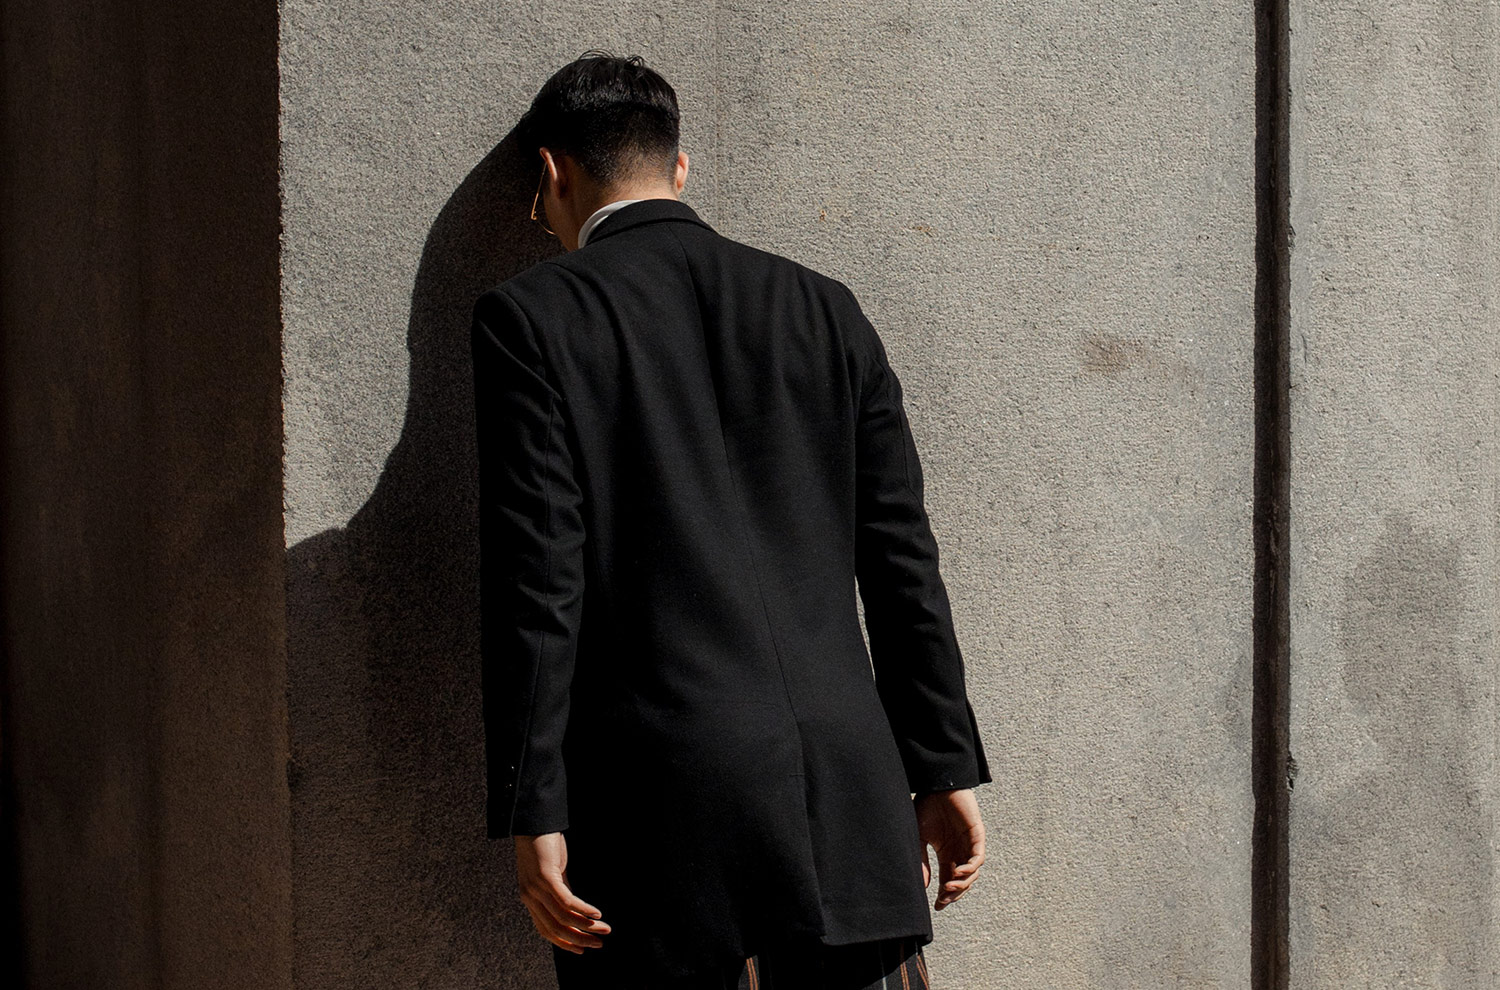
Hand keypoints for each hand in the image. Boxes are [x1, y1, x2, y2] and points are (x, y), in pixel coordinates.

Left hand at [513, 832, 611, 952]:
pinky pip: (566, 900)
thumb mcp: (553, 874)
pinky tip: (596, 913)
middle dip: (579, 939)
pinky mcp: (545, 877)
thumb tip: (575, 908)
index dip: (564, 943)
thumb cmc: (543, 846)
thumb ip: (561, 891)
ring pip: (562, 918)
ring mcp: (536, 888)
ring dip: (586, 926)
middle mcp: (530, 897)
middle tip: (599, 944)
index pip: (546, 931)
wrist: (534, 822)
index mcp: (530, 899)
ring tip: (604, 928)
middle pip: (555, 929)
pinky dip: (583, 909)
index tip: (582, 950)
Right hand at [913, 788, 984, 909]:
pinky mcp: (977, 835)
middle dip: (954, 894)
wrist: (936, 784)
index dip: (945, 895)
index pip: (948, 880)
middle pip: (962, 881)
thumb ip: (922, 860)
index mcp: (946, 853)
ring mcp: (969, 844)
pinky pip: (978, 858)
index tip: (937, 906)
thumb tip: (923, 886)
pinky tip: (958, 873)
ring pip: (972, 873)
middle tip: (943, 901)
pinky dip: (970, 868)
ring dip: (962, 884)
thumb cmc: (926, 806)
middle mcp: (959, 851)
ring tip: (948, 888)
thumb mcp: (919, 837)